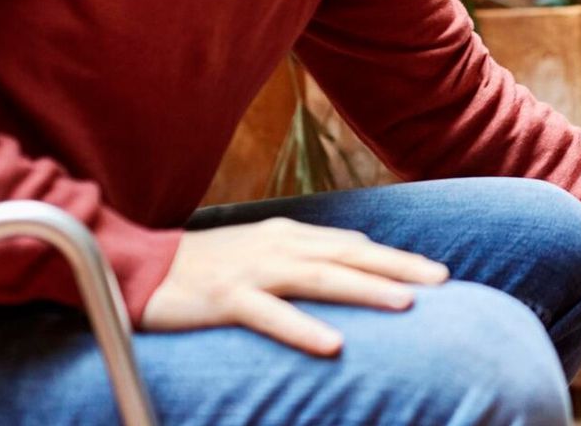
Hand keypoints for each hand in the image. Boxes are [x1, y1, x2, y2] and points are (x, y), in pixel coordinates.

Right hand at [141, 217, 449, 356]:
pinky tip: (333, 345)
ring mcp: (253, 272)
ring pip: (320, 278)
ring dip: (365, 290)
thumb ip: (306, 255)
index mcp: (289, 235)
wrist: (137, 266)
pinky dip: (303, 328)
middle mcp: (278, 247)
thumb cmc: (205, 263)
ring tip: (406, 304)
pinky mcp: (225, 298)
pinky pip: (270, 316)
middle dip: (399, 267)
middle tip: (442, 281)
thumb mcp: (262, 251)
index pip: (354, 245)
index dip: (396, 258)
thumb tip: (355, 260)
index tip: (437, 273)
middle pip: (349, 255)